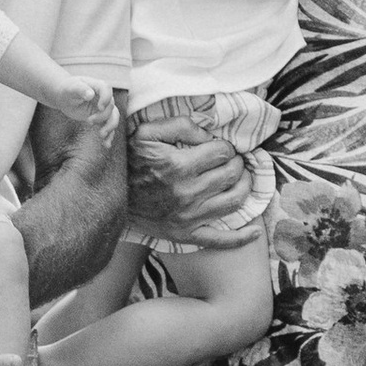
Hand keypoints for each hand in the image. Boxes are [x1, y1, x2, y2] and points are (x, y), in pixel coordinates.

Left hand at [52, 73, 115, 131]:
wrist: (66, 97)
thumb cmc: (68, 89)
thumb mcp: (71, 88)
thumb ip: (80, 89)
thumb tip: (90, 94)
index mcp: (97, 86)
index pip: (107, 89)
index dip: (106, 98)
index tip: (99, 107)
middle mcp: (104, 97)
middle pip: (111, 107)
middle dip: (102, 116)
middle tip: (88, 122)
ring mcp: (104, 108)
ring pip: (114, 117)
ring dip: (110, 127)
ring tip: (101, 135)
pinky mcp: (102, 118)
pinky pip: (109, 127)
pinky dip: (109, 136)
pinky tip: (106, 144)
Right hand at [125, 120, 256, 246]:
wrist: (110, 198)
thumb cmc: (129, 162)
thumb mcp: (147, 132)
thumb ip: (179, 125)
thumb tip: (208, 134)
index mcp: (178, 166)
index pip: (222, 152)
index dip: (225, 146)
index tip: (219, 147)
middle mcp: (187, 193)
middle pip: (232, 174)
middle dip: (238, 162)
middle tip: (232, 160)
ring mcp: (189, 217)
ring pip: (235, 201)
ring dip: (245, 187)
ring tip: (241, 178)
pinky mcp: (186, 234)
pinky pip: (220, 241)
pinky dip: (242, 238)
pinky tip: (255, 231)